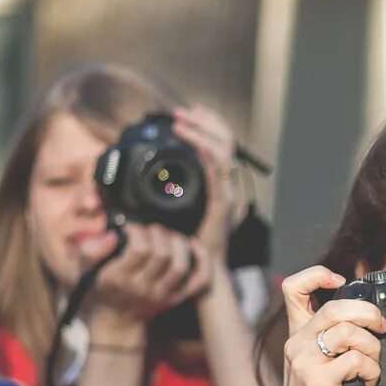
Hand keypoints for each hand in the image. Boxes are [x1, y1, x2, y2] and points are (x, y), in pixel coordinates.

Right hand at [78, 221, 209, 338]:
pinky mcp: (176, 299)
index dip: (139, 232)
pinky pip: (198, 281)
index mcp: (120, 279)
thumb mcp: (86, 271)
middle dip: (159, 234)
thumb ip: (91, 251)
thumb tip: (112, 235)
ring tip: (169, 236)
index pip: (139, 250)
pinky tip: (193, 246)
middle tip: (151, 230)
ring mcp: (162, 296)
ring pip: (180, 266)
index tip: (133, 228)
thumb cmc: (102, 290)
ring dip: (178, 243)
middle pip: (162, 255)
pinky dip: (202, 262)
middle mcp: (143, 289)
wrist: (117, 322)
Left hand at [174, 104, 240, 258]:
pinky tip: (193, 141)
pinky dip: (206, 151)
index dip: (207, 125)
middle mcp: (227, 185)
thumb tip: (158, 173)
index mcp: (219, 185)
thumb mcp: (176, 211)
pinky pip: (218, 170)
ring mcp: (227, 193)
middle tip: (183, 111)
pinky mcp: (223, 203)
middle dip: (205, 121)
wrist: (200, 273)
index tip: (189, 112)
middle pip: (225, 141)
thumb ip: (173, 190)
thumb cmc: (188, 246)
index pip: (220, 145)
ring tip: (181, 121)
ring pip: (223, 149)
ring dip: (202, 130)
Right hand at [272, 266, 385, 385]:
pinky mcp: (316, 381)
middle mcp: (297, 342)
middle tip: (380, 328)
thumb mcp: (323, 362)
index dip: (317, 275)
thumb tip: (374, 319)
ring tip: (372, 364)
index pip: (293, 288)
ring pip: (349, 332)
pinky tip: (368, 383)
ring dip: (373, 348)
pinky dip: (371, 371)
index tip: (339, 280)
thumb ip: (337, 339)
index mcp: (298, 333)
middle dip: (368, 313)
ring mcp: (304, 361)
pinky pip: (355, 361)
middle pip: (335, 307)